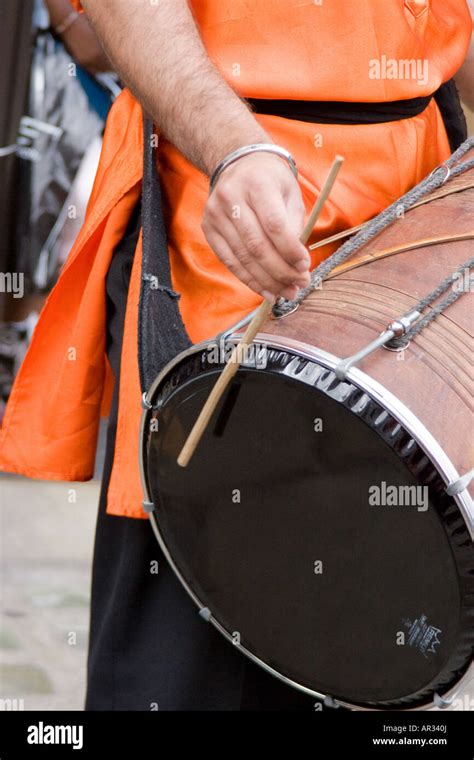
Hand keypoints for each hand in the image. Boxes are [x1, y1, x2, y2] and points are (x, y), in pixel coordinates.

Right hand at [202, 152, 310, 300]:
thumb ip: (294, 226)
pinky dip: (249, 279)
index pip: (274, 224)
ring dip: (267, 281)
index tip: (305, 267)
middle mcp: (231, 197)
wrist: (238, 163)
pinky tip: (266, 290)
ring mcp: (215, 214)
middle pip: (257, 245)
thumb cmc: (271, 181)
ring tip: (286, 293)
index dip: (290, 250)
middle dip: (281, 271)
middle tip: (299, 286)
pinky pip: (230, 262)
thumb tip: (297, 266)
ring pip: (243, 258)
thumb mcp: (290, 193)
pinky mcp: (208, 229)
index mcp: (257, 183)